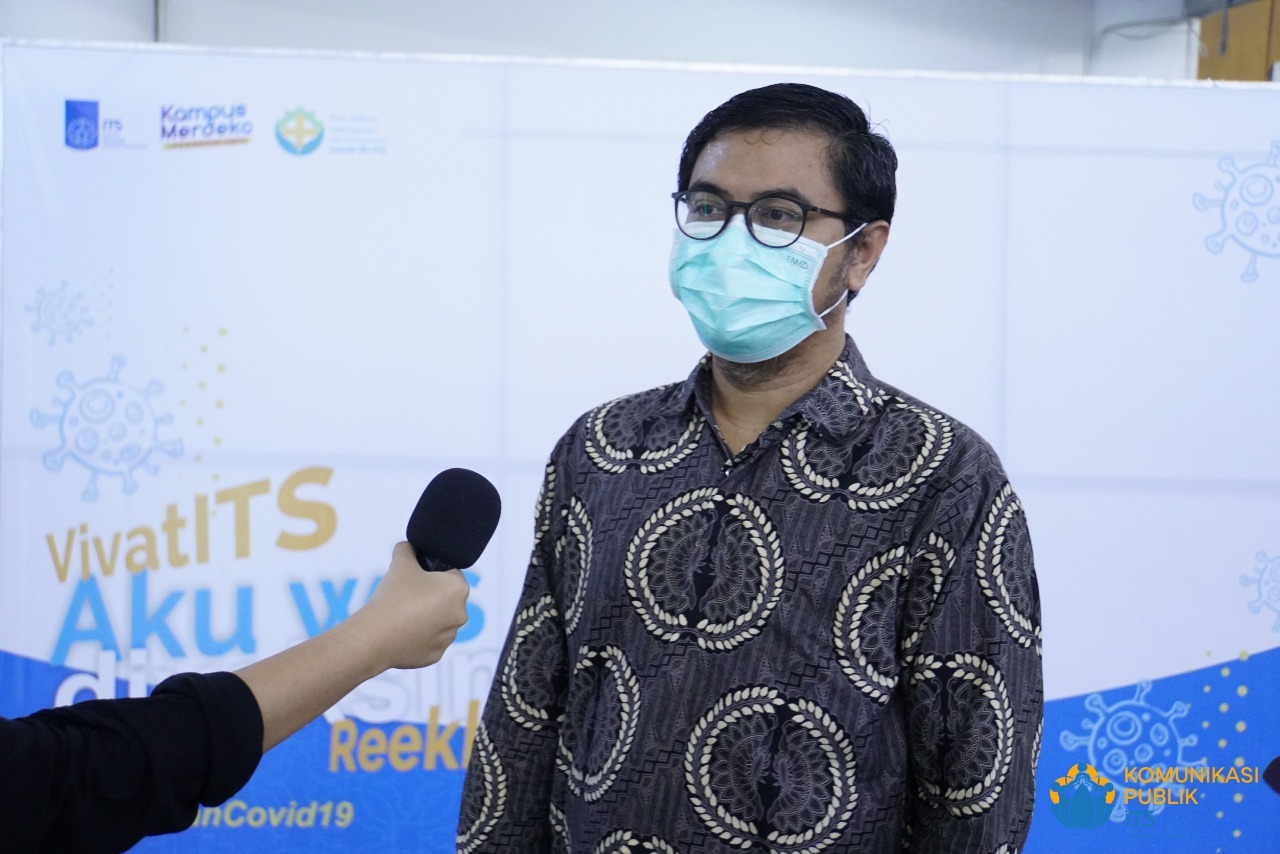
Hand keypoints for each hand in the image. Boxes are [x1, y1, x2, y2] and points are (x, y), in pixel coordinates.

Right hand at [351, 541, 470, 670]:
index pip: (450, 574)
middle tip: (406, 596)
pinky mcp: (436, 655)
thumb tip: (408, 546)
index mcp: (458, 589)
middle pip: (445, 599)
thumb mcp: (400, 563)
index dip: (432, 574)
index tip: (415, 578)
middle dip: (430, 596)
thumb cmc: (393, 597)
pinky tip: (401, 632)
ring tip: (402, 615)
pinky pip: (429, 641)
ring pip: (438, 621)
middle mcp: (461, 614)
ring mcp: (449, 638)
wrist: (376, 636)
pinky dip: (418, 637)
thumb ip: (407, 549)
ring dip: (425, 617)